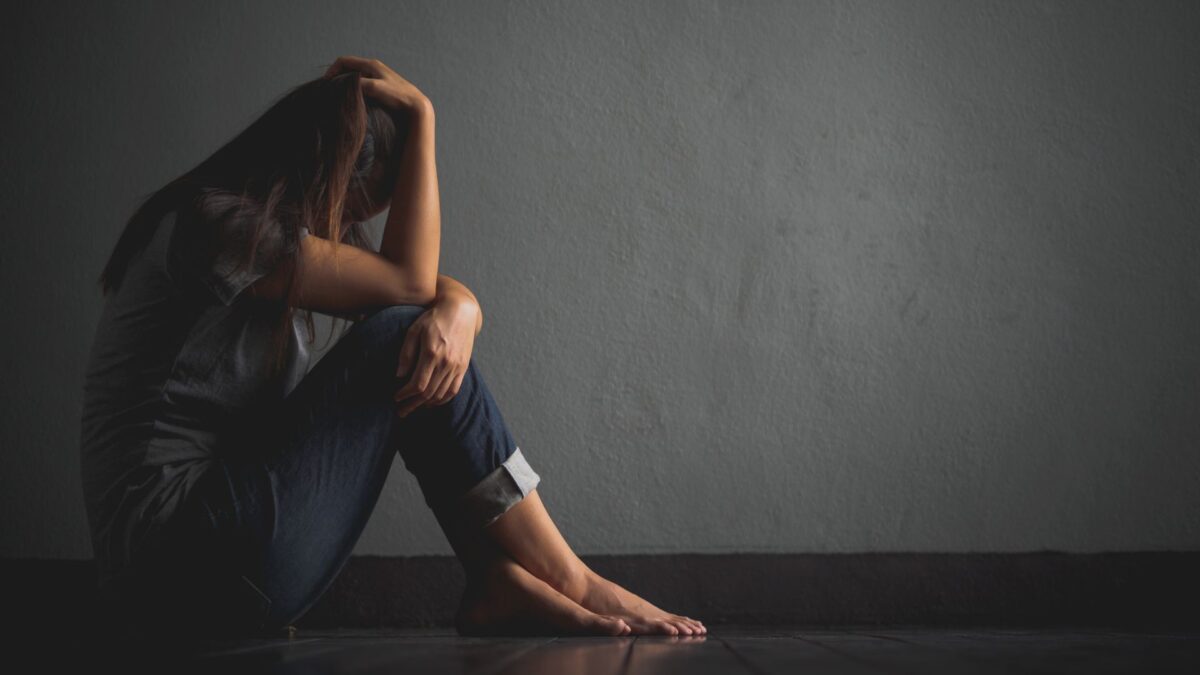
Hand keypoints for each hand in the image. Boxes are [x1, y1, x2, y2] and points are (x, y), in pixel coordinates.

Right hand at [322, 55, 430, 112]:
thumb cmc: (398, 96)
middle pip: (348, 69)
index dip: (332, 70)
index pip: (344, 61)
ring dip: (346, 85)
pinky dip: (354, 90)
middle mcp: (373, 68)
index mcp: (371, 65)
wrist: (416, 106)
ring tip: (340, 96)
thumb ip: (358, 84)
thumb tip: (342, 86)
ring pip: (355, 78)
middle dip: (338, 78)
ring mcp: (377, 77)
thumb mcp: (375, 88)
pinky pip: (362, 85)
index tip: (326, 83)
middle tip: (331, 91)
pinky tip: (353, 100)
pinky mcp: (380, 87)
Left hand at [393, 297, 479, 417]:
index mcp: (432, 353)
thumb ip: (406, 353)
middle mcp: (446, 363)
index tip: (396, 397)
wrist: (460, 312)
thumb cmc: (434, 319)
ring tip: (413, 408)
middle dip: (412, 404)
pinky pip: (454, 390)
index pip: (418, 384)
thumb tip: (399, 375)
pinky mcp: (463, 367)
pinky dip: (442, 400)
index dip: (405, 394)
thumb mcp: (414, 331)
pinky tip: (431, 402)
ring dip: (425, 405)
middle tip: (400, 411)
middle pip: (428, 393)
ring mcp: (457, 366)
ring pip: (441, 394)